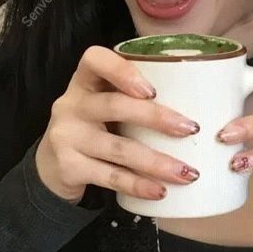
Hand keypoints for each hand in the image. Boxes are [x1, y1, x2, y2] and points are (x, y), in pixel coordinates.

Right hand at [35, 45, 202, 203]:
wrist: (51, 166)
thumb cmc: (94, 125)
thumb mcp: (103, 101)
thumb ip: (134, 95)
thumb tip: (201, 98)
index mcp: (83, 81)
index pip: (94, 59)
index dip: (122, 70)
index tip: (153, 89)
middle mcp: (71, 105)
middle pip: (114, 106)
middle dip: (156, 118)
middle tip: (191, 129)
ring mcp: (67, 137)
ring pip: (118, 148)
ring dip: (157, 162)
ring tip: (188, 172)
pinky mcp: (68, 167)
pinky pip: (110, 177)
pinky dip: (138, 185)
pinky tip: (160, 191)